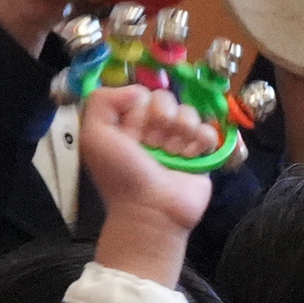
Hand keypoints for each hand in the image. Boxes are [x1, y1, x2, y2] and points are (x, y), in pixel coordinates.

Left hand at [77, 82, 221, 281]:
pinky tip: (190, 156)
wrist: (151, 211)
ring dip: (180, 132)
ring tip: (172, 154)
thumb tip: (138, 91)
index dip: (139, 111)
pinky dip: (202, 141)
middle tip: (153, 145)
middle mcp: (152, 128)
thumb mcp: (94, 136)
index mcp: (127, 123)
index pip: (141, 94)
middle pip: (167, 99)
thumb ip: (101, 101)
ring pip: (189, 112)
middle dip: (161, 120)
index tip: (133, 134)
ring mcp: (178, 139)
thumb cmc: (121, 175)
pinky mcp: (201, 153)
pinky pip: (209, 130)